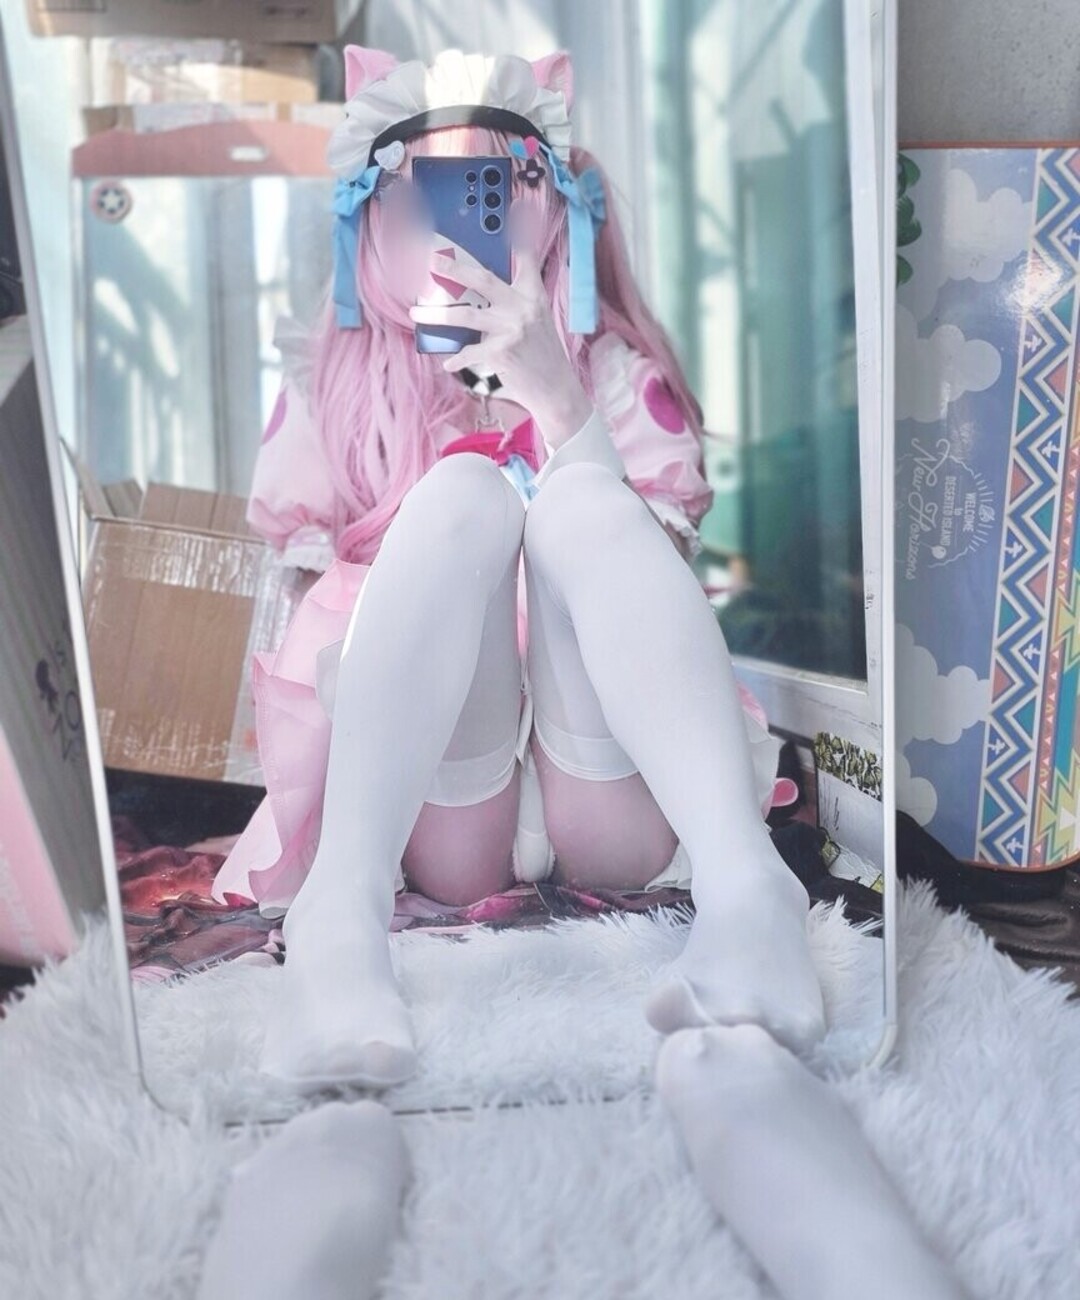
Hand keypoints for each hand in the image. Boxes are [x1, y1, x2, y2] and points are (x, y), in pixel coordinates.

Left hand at [408, 245, 593, 446]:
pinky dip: (455, 358)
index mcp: (533, 296)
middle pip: (482, 280)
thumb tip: (475, 297)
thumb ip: (512, 305)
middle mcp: (523, 308)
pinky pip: (468, 352)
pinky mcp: (501, 353)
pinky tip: (446, 362)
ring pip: (465, 316)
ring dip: (436, 314)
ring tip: (415, 311)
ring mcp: (511, 330)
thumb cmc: (542, 355)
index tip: (515, 207)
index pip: (525, 259)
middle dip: (453, 268)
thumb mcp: (535, 322)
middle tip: (430, 260)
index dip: (520, 233)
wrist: (556, 389)